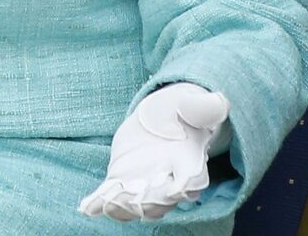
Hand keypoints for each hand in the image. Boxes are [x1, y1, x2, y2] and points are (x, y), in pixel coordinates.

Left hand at [80, 83, 231, 221]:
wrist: (164, 118)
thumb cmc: (182, 112)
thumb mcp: (191, 104)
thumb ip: (204, 107)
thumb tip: (221, 100)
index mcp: (189, 163)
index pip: (192, 182)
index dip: (186, 187)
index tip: (179, 190)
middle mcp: (167, 181)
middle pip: (161, 199)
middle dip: (149, 201)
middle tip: (136, 201)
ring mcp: (143, 184)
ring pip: (134, 203)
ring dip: (122, 205)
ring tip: (107, 204)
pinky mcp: (121, 179)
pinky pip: (109, 195)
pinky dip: (98, 203)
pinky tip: (87, 207)